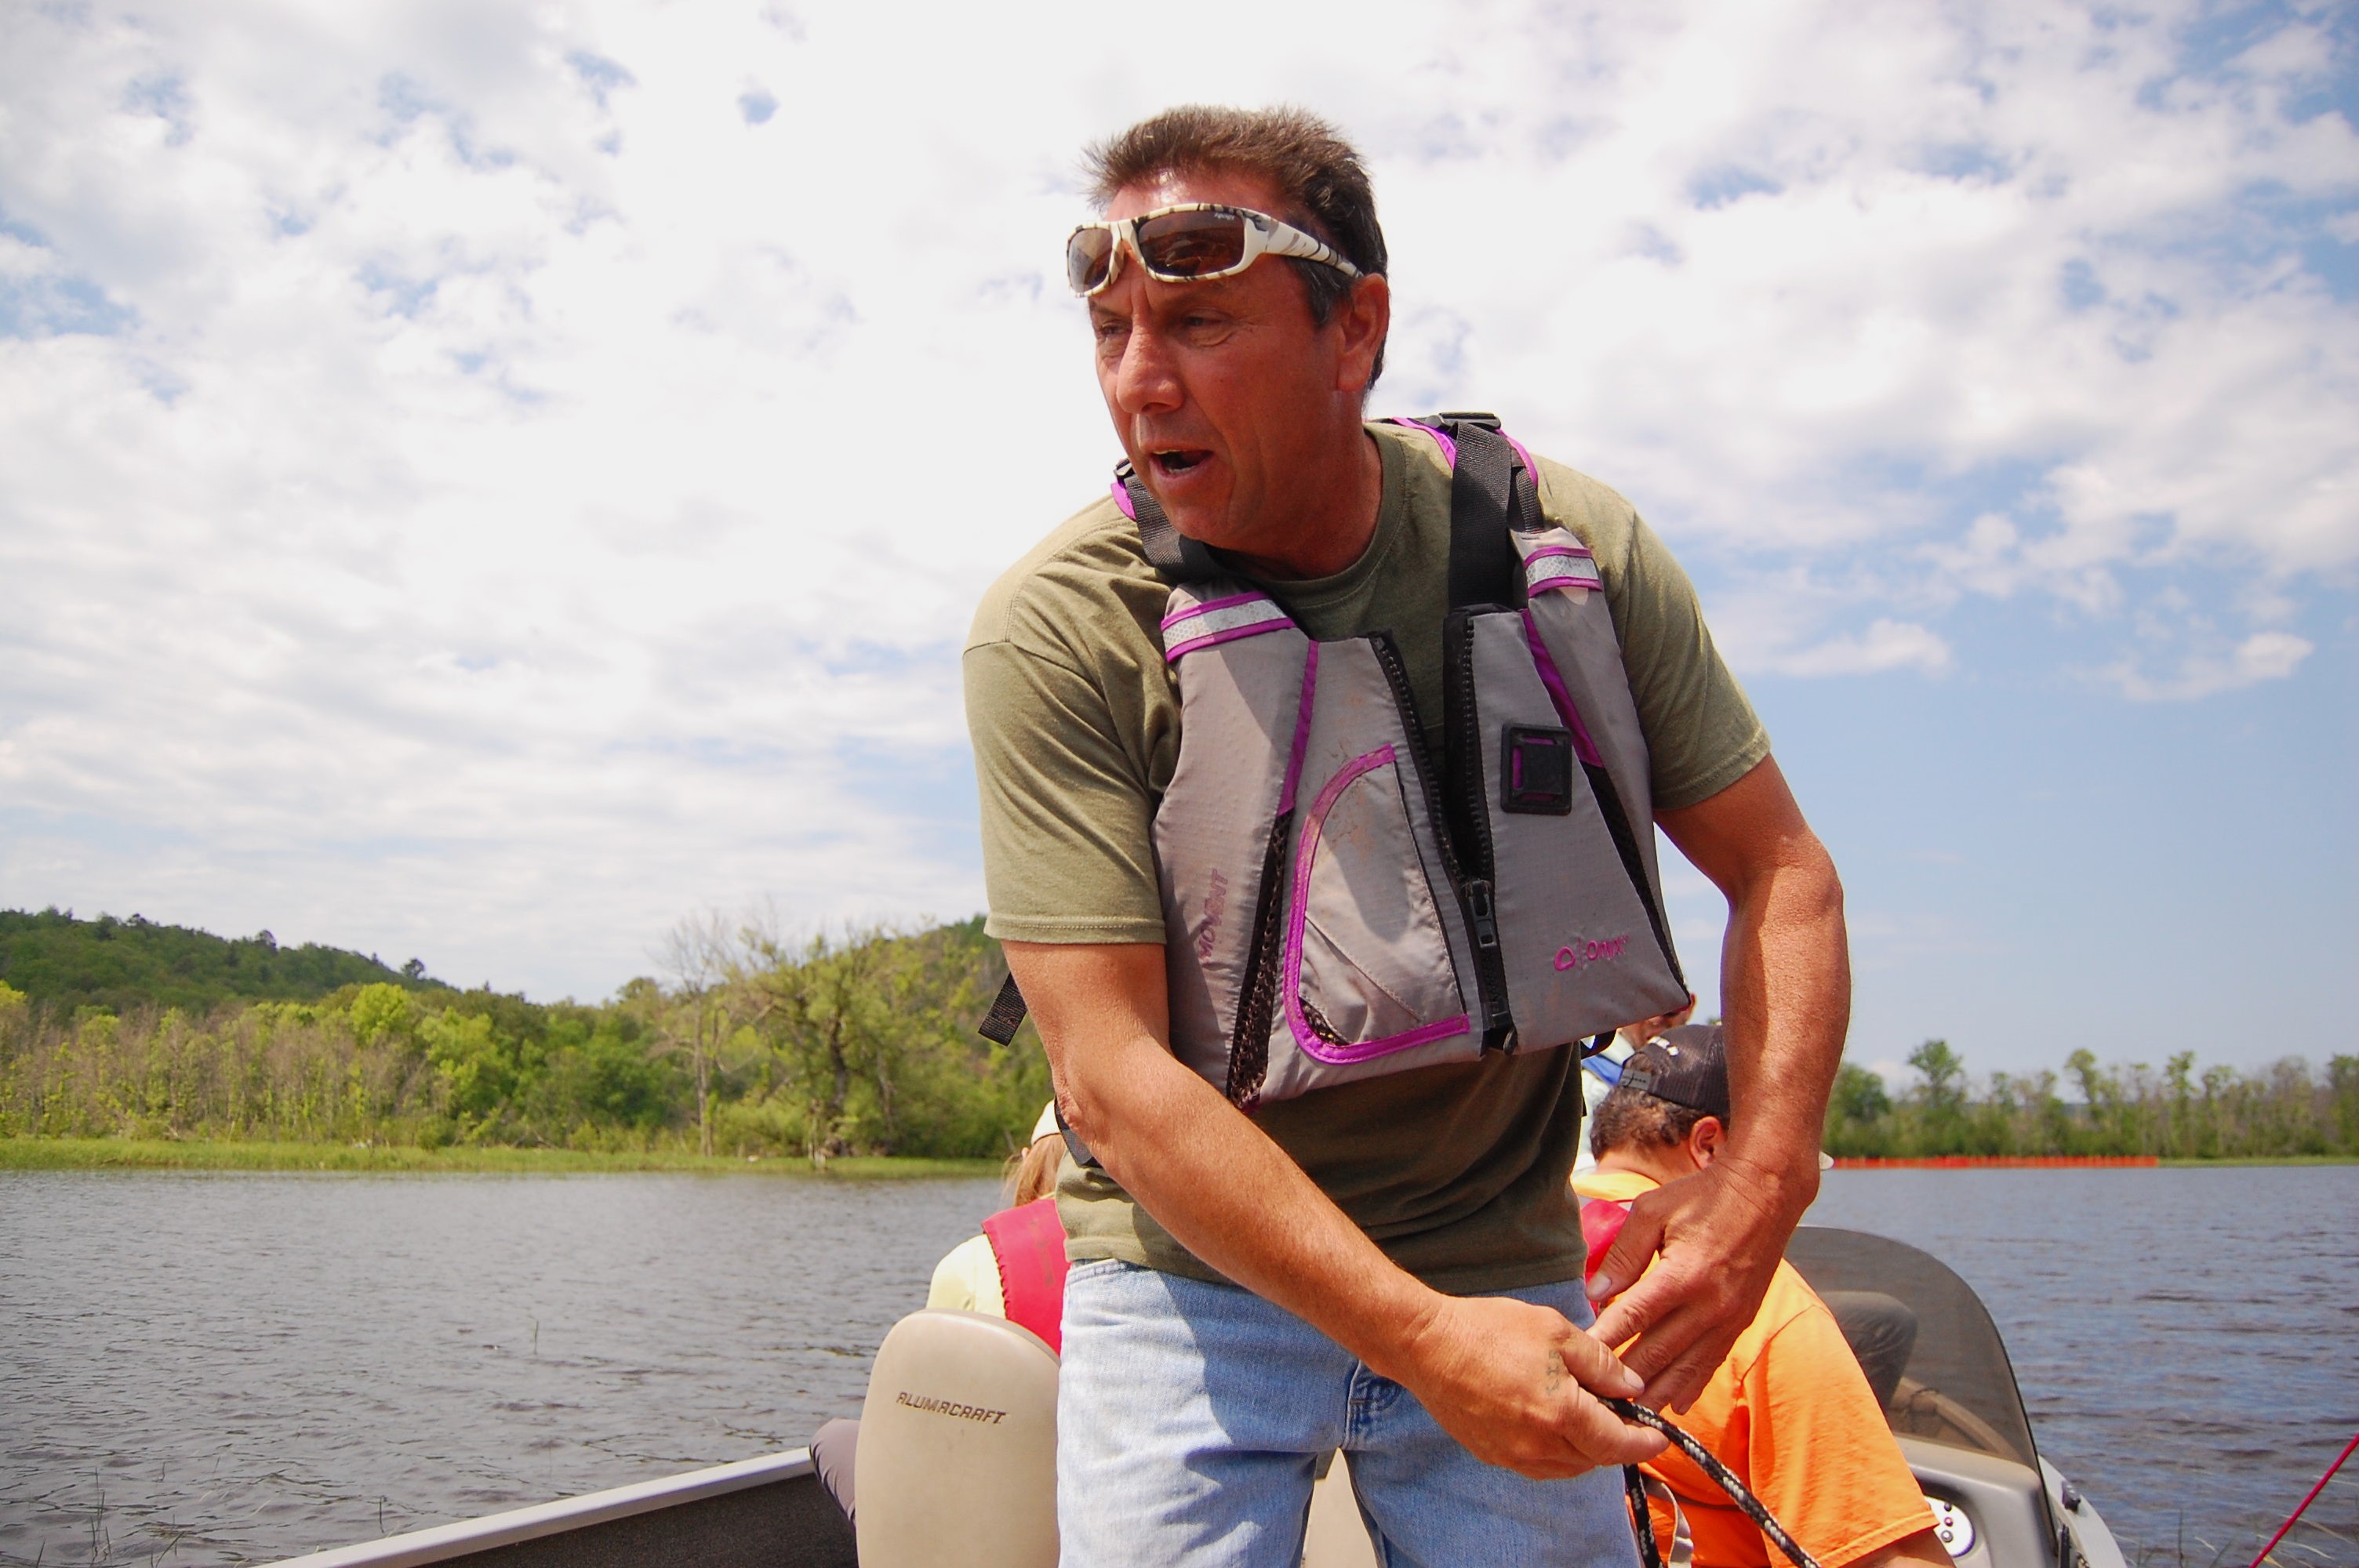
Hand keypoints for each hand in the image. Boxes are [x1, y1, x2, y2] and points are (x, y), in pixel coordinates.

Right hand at [1385, 1293, 1667, 1478]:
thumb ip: (1600, 1363)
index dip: (1643, 1443)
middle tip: (1621, 1414)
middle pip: (1594, 1459)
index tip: (1658, 1438)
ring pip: (1567, 1467)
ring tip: (1588, 1417)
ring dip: (1586, 1449)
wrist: (1426, 1344)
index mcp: (1560, 1412)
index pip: (1617, 1443)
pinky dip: (1557, 1452)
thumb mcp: (1555, 1330)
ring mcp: (1512, 1454)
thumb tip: (1631, 1387)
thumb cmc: (1488, 1329)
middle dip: (1615, 1442)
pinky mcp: (1491, 1454)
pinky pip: (1538, 1465)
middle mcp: (1538, 1444)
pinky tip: (1553, 1423)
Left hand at [1585, 1151, 1809, 1410]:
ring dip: (1657, 1394)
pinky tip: (1674, 1404)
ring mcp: (1729, 1318)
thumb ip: (1623, 1254)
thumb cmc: (1703, 1196)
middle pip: (1658, 1352)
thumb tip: (1595, 1293)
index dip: (1604, 1341)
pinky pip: (1711, 1361)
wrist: (1766, 1192)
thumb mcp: (1653, 1210)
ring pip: (1687, 1368)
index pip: (1634, 1317)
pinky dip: (1691, 1385)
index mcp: (1683, 1274)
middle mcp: (1709, 1304)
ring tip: (1631, 1419)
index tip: (1579, 1361)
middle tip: (1597, 1403)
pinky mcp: (1741, 1322)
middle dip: (1626, 1380)